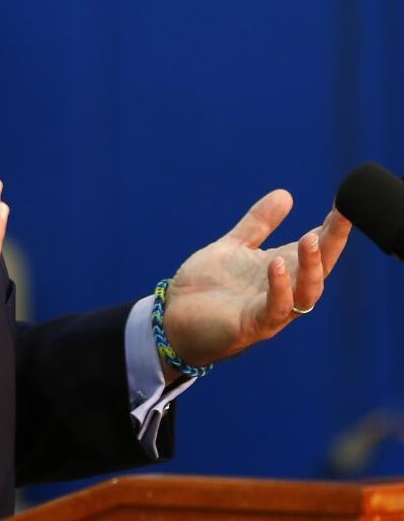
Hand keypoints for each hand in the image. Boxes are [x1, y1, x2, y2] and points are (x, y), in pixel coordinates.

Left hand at [160, 189, 351, 378]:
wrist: (174, 319)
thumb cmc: (208, 286)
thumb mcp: (234, 247)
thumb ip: (259, 224)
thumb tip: (285, 194)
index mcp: (282, 270)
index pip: (317, 248)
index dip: (333, 228)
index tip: (345, 204)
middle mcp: (284, 291)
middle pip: (320, 269)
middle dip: (333, 244)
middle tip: (342, 218)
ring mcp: (271, 311)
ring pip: (306, 293)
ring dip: (311, 267)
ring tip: (311, 239)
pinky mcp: (251, 325)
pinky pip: (274, 309)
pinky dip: (280, 288)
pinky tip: (276, 265)